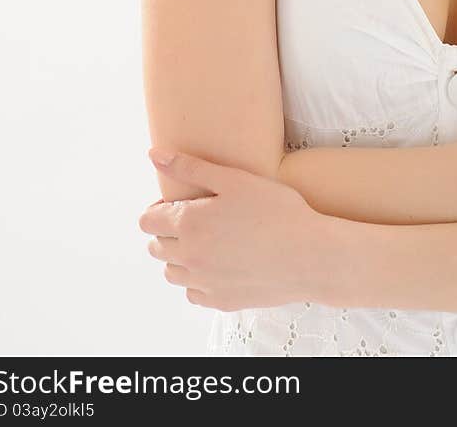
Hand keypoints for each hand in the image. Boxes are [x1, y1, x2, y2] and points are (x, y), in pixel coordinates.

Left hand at [138, 148, 340, 311]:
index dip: (159, 209)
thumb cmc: (277, 211)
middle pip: (156, 247)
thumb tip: (154, 155)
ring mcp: (203, 283)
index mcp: (189, 223)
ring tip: (211, 242)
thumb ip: (190, 167)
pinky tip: (223, 264)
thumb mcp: (234, 179)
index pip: (147, 221)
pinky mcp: (220, 302)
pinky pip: (194, 293)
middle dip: (169, 232)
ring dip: (182, 257)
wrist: (309, 255)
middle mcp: (189, 257)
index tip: (182, 203)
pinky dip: (200, 280)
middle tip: (201, 219)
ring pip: (172, 272)